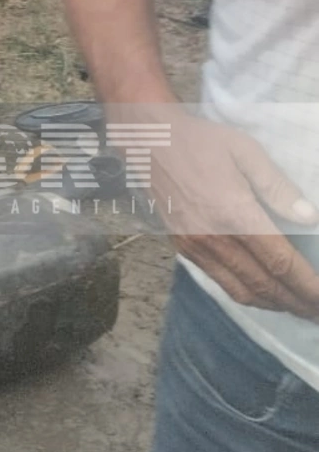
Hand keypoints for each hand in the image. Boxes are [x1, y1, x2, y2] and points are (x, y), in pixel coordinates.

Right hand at [147, 111, 318, 317]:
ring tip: (295, 306)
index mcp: (235, 212)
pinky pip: (219, 281)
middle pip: (264, 284)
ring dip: (272, 304)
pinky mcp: (182, 247)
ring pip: (241, 290)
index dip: (307, 285)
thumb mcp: (244, 150)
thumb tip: (308, 216)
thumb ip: (277, 186)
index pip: (280, 262)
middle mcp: (215, 237)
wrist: (149, 141)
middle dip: (295, 302)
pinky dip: (245, 293)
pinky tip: (260, 290)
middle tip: (316, 311)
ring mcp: (196, 246)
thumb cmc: (200, 141)